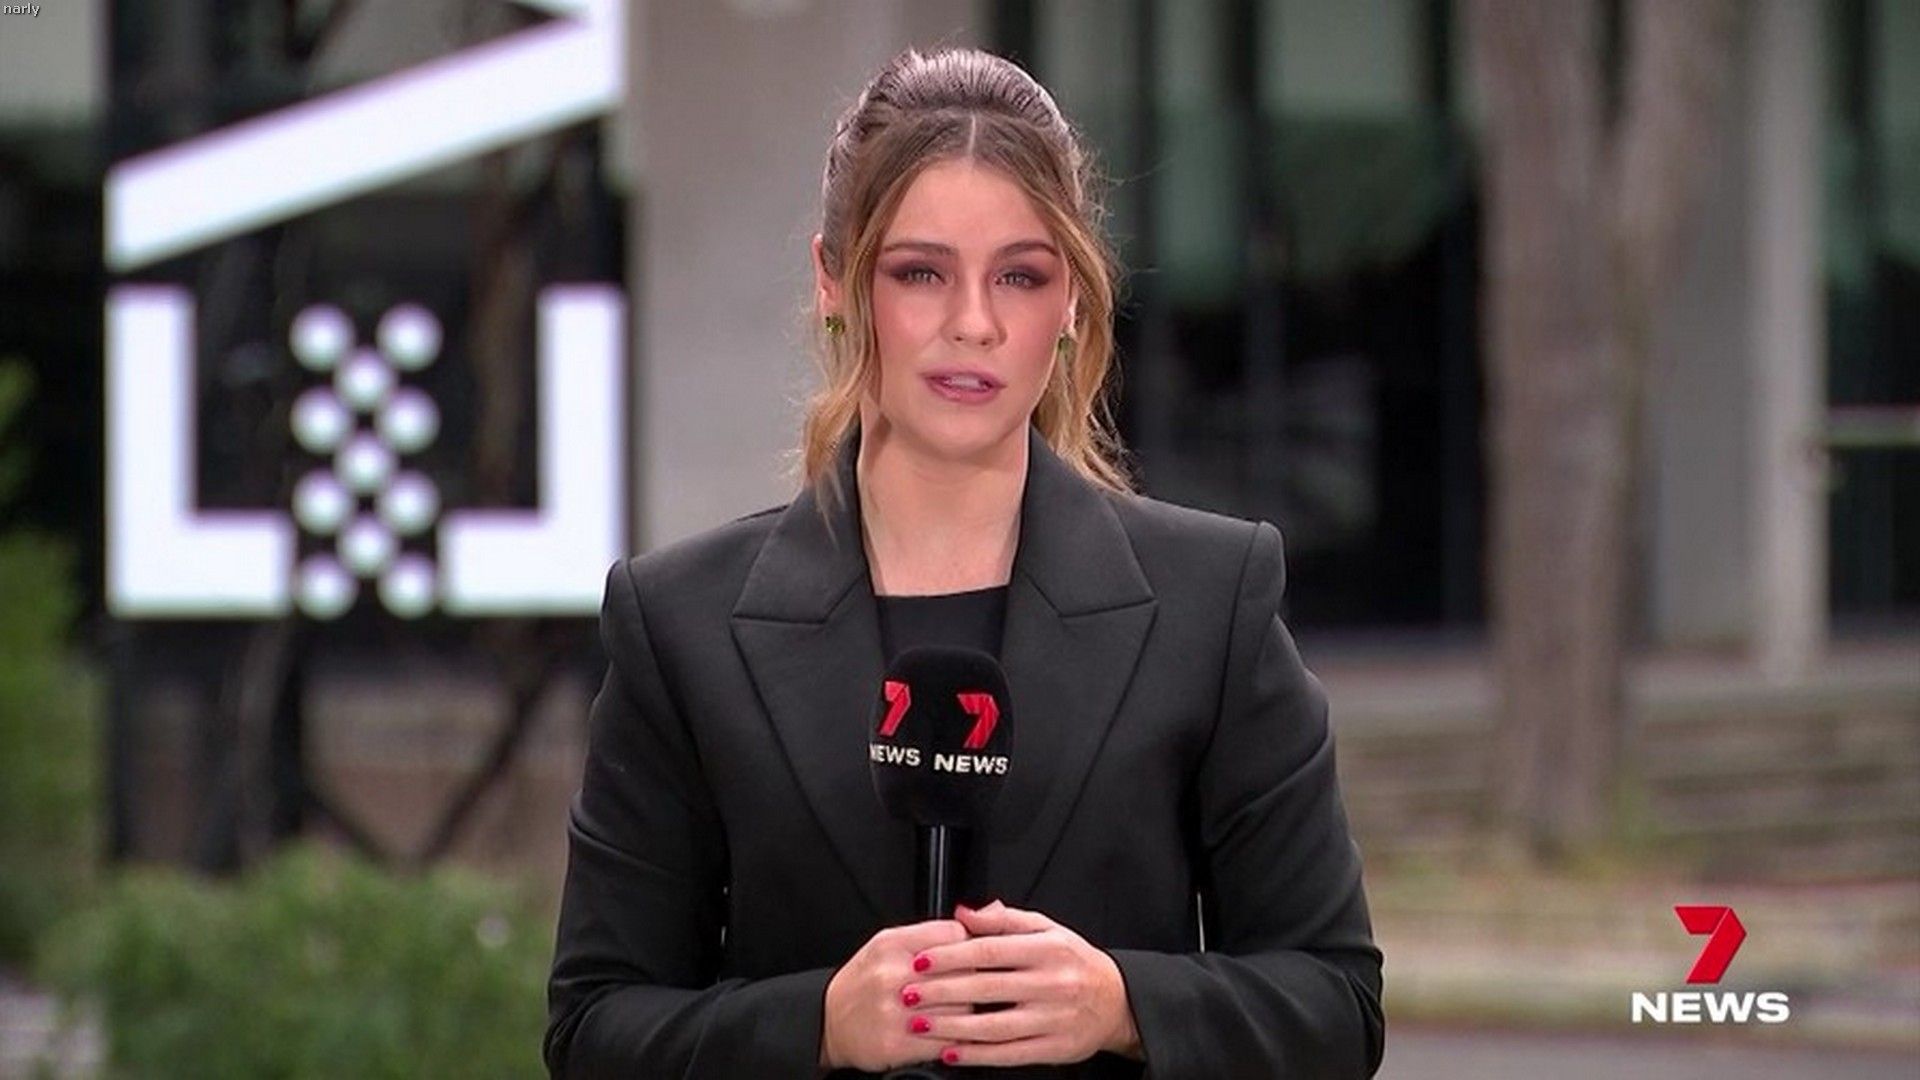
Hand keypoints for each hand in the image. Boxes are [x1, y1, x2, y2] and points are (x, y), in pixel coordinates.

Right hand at [819, 918, 970, 1071]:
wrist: (828, 1022)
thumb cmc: (864, 982)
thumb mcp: (887, 944)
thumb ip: (928, 934)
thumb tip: (972, 924)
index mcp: (892, 943)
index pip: (955, 935)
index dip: (969, 946)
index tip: (970, 956)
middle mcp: (891, 974)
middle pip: (964, 972)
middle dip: (973, 980)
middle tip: (968, 986)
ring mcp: (893, 1011)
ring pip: (962, 1009)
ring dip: (966, 1012)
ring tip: (954, 1011)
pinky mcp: (897, 1044)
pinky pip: (947, 1042)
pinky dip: (954, 1039)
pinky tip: (947, 1033)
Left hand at [902, 900, 1143, 1068]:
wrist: (1117, 1000)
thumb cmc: (1074, 961)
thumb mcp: (1047, 929)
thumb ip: (1004, 920)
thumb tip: (963, 912)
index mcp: (1047, 949)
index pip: (990, 951)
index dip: (951, 956)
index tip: (921, 960)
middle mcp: (1052, 983)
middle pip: (987, 988)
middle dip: (941, 992)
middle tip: (908, 994)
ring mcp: (1054, 1018)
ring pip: (995, 1026)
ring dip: (952, 1027)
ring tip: (919, 1025)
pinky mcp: (1054, 1048)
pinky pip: (1009, 1053)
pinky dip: (977, 1055)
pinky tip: (950, 1052)